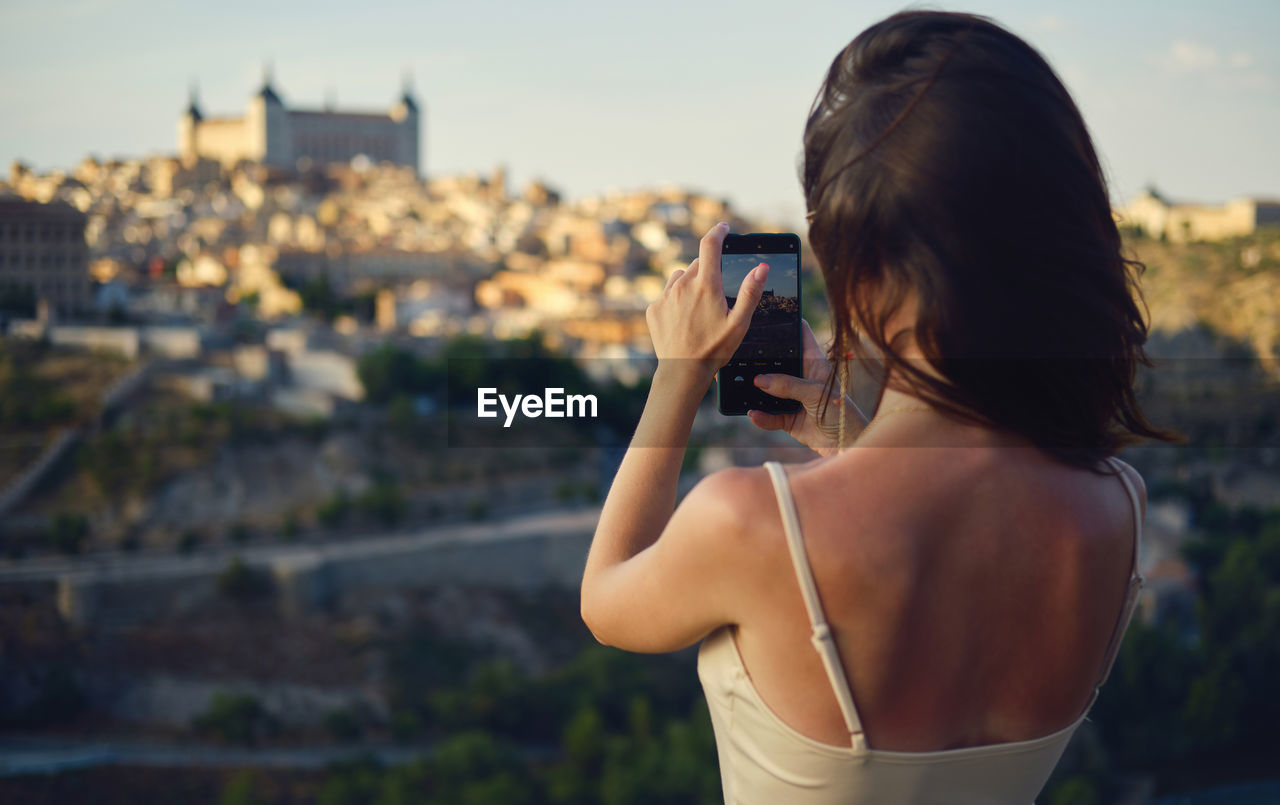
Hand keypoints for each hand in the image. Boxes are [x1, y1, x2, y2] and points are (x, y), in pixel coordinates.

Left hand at [646, 222, 768, 387]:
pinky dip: (676, 300)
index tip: (724, 228)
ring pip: (680, 278)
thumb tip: (761, 267)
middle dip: (708, 272)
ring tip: (698, 310)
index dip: (718, 231)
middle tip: (716, 296)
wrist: (682, 372)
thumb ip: (751, 292)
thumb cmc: (714, 349)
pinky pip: (667, 295)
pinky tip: (683, 320)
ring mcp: (665, 296)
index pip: (710, 245)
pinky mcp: (654, 308)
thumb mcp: (739, 322)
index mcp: (706, 285)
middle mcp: (682, 285)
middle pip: (697, 265)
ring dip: (690, 285)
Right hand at [747, 320, 866, 455]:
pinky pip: (770, 415)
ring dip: (757, 392)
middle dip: (762, 361)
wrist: (848, 446)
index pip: (800, 337)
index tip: (767, 315)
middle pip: (779, 364)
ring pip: (770, 390)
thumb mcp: (816, 394)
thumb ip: (788, 385)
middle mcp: (803, 378)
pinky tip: (754, 414)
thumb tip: (759, 380)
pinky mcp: (789, 419)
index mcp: (815, 364)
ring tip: (743, 386)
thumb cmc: (842, 414)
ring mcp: (794, 399)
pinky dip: (762, 416)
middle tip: (742, 354)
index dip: (787, 325)